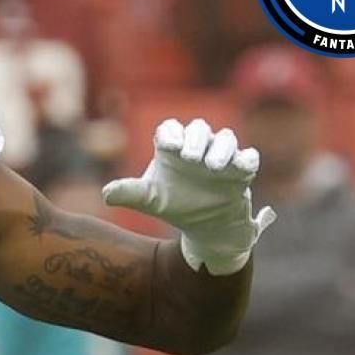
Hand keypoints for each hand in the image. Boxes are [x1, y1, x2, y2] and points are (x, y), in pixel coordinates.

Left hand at [103, 118, 274, 275]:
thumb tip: (106, 194)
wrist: (204, 225)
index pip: (170, 129)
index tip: (168, 146)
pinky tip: (242, 167)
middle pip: (199, 128)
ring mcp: (221, 156)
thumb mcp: (150, 200)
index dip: (170, 133)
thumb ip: (129, 193)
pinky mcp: (241, 170)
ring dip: (220, 149)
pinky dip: (246, 159)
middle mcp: (198, 147)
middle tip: (190, 157)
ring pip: (226, 139)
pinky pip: (248, 157)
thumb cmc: (175, 204)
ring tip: (211, 166)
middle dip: (195, 139)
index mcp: (173, 149)